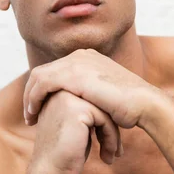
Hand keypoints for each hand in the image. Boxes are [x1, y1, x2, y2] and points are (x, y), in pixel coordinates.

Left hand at [24, 49, 152, 128]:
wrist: (144, 104)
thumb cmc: (130, 106)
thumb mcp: (106, 93)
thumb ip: (91, 91)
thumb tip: (84, 101)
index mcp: (88, 57)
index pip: (55, 70)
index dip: (43, 89)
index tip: (40, 109)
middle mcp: (81, 55)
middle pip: (44, 71)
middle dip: (32, 93)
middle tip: (29, 114)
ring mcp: (77, 62)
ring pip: (38, 76)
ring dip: (30, 97)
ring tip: (30, 117)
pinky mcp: (73, 74)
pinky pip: (42, 84)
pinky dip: (33, 99)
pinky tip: (33, 114)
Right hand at [28, 90, 122, 173]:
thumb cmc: (64, 154)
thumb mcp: (77, 126)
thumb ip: (90, 111)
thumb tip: (117, 105)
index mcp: (59, 92)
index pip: (94, 99)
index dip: (104, 121)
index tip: (108, 142)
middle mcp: (61, 90)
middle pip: (101, 102)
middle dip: (111, 127)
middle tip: (115, 151)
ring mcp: (67, 98)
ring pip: (105, 110)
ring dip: (113, 135)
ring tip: (112, 154)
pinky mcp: (76, 109)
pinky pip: (105, 119)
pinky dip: (111, 139)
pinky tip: (107, 156)